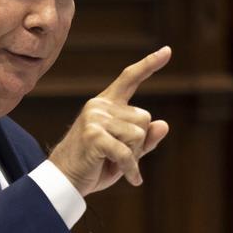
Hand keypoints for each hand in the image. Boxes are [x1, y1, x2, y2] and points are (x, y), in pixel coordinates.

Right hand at [48, 47, 171, 195]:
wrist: (65, 181)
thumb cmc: (95, 166)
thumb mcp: (126, 152)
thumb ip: (145, 139)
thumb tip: (164, 124)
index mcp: (106, 104)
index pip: (129, 78)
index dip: (149, 65)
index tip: (167, 51)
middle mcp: (99, 106)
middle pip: (144, 118)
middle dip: (138, 144)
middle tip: (117, 156)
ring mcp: (95, 118)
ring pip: (139, 135)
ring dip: (133, 156)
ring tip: (112, 163)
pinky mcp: (94, 135)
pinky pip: (126, 153)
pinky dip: (131, 169)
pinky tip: (131, 180)